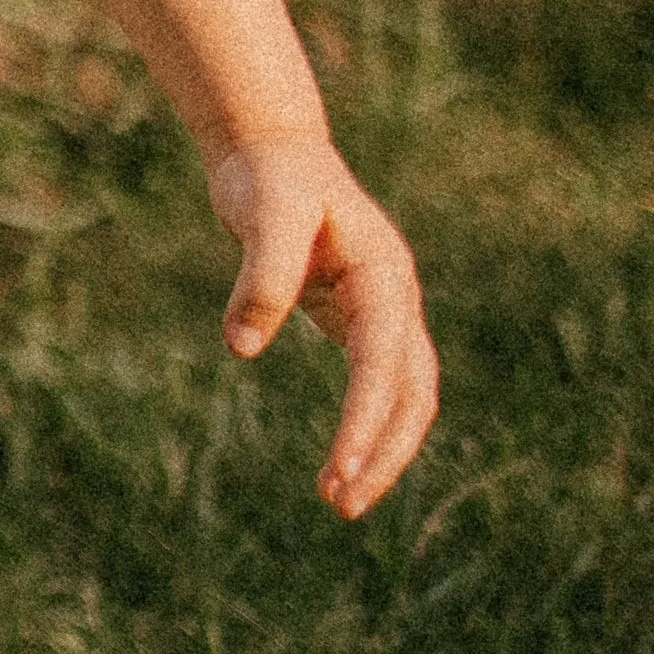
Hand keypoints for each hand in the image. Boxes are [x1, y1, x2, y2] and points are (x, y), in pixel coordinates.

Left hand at [209, 129, 441, 516]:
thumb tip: (242, 350)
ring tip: (339, 499)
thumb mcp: (263, 212)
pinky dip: (365, 426)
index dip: (365, 420)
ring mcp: (384, 311)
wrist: (274, 149)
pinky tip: (340, 462)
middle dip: (383, 452)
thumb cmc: (270, 176)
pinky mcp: (359, 320)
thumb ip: (260, 276)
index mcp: (385, 275)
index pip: (383, 364)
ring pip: (403, 396)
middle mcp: (396, 299)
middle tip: (342, 505)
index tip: (339, 470)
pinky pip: (377, 385)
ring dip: (379, 449)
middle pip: (411, 393)